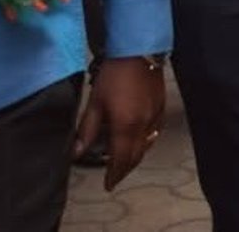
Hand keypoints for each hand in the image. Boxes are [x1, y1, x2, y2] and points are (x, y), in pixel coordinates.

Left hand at [71, 56, 165, 189]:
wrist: (138, 51)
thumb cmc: (113, 76)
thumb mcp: (95, 103)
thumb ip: (86, 130)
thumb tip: (76, 153)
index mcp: (125, 126)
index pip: (121, 159)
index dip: (114, 175)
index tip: (108, 185)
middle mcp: (143, 126)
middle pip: (136, 156)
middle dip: (125, 170)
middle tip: (115, 177)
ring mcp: (155, 117)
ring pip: (147, 146)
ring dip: (135, 157)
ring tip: (125, 162)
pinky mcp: (162, 108)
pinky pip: (154, 133)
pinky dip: (146, 143)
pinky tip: (138, 140)